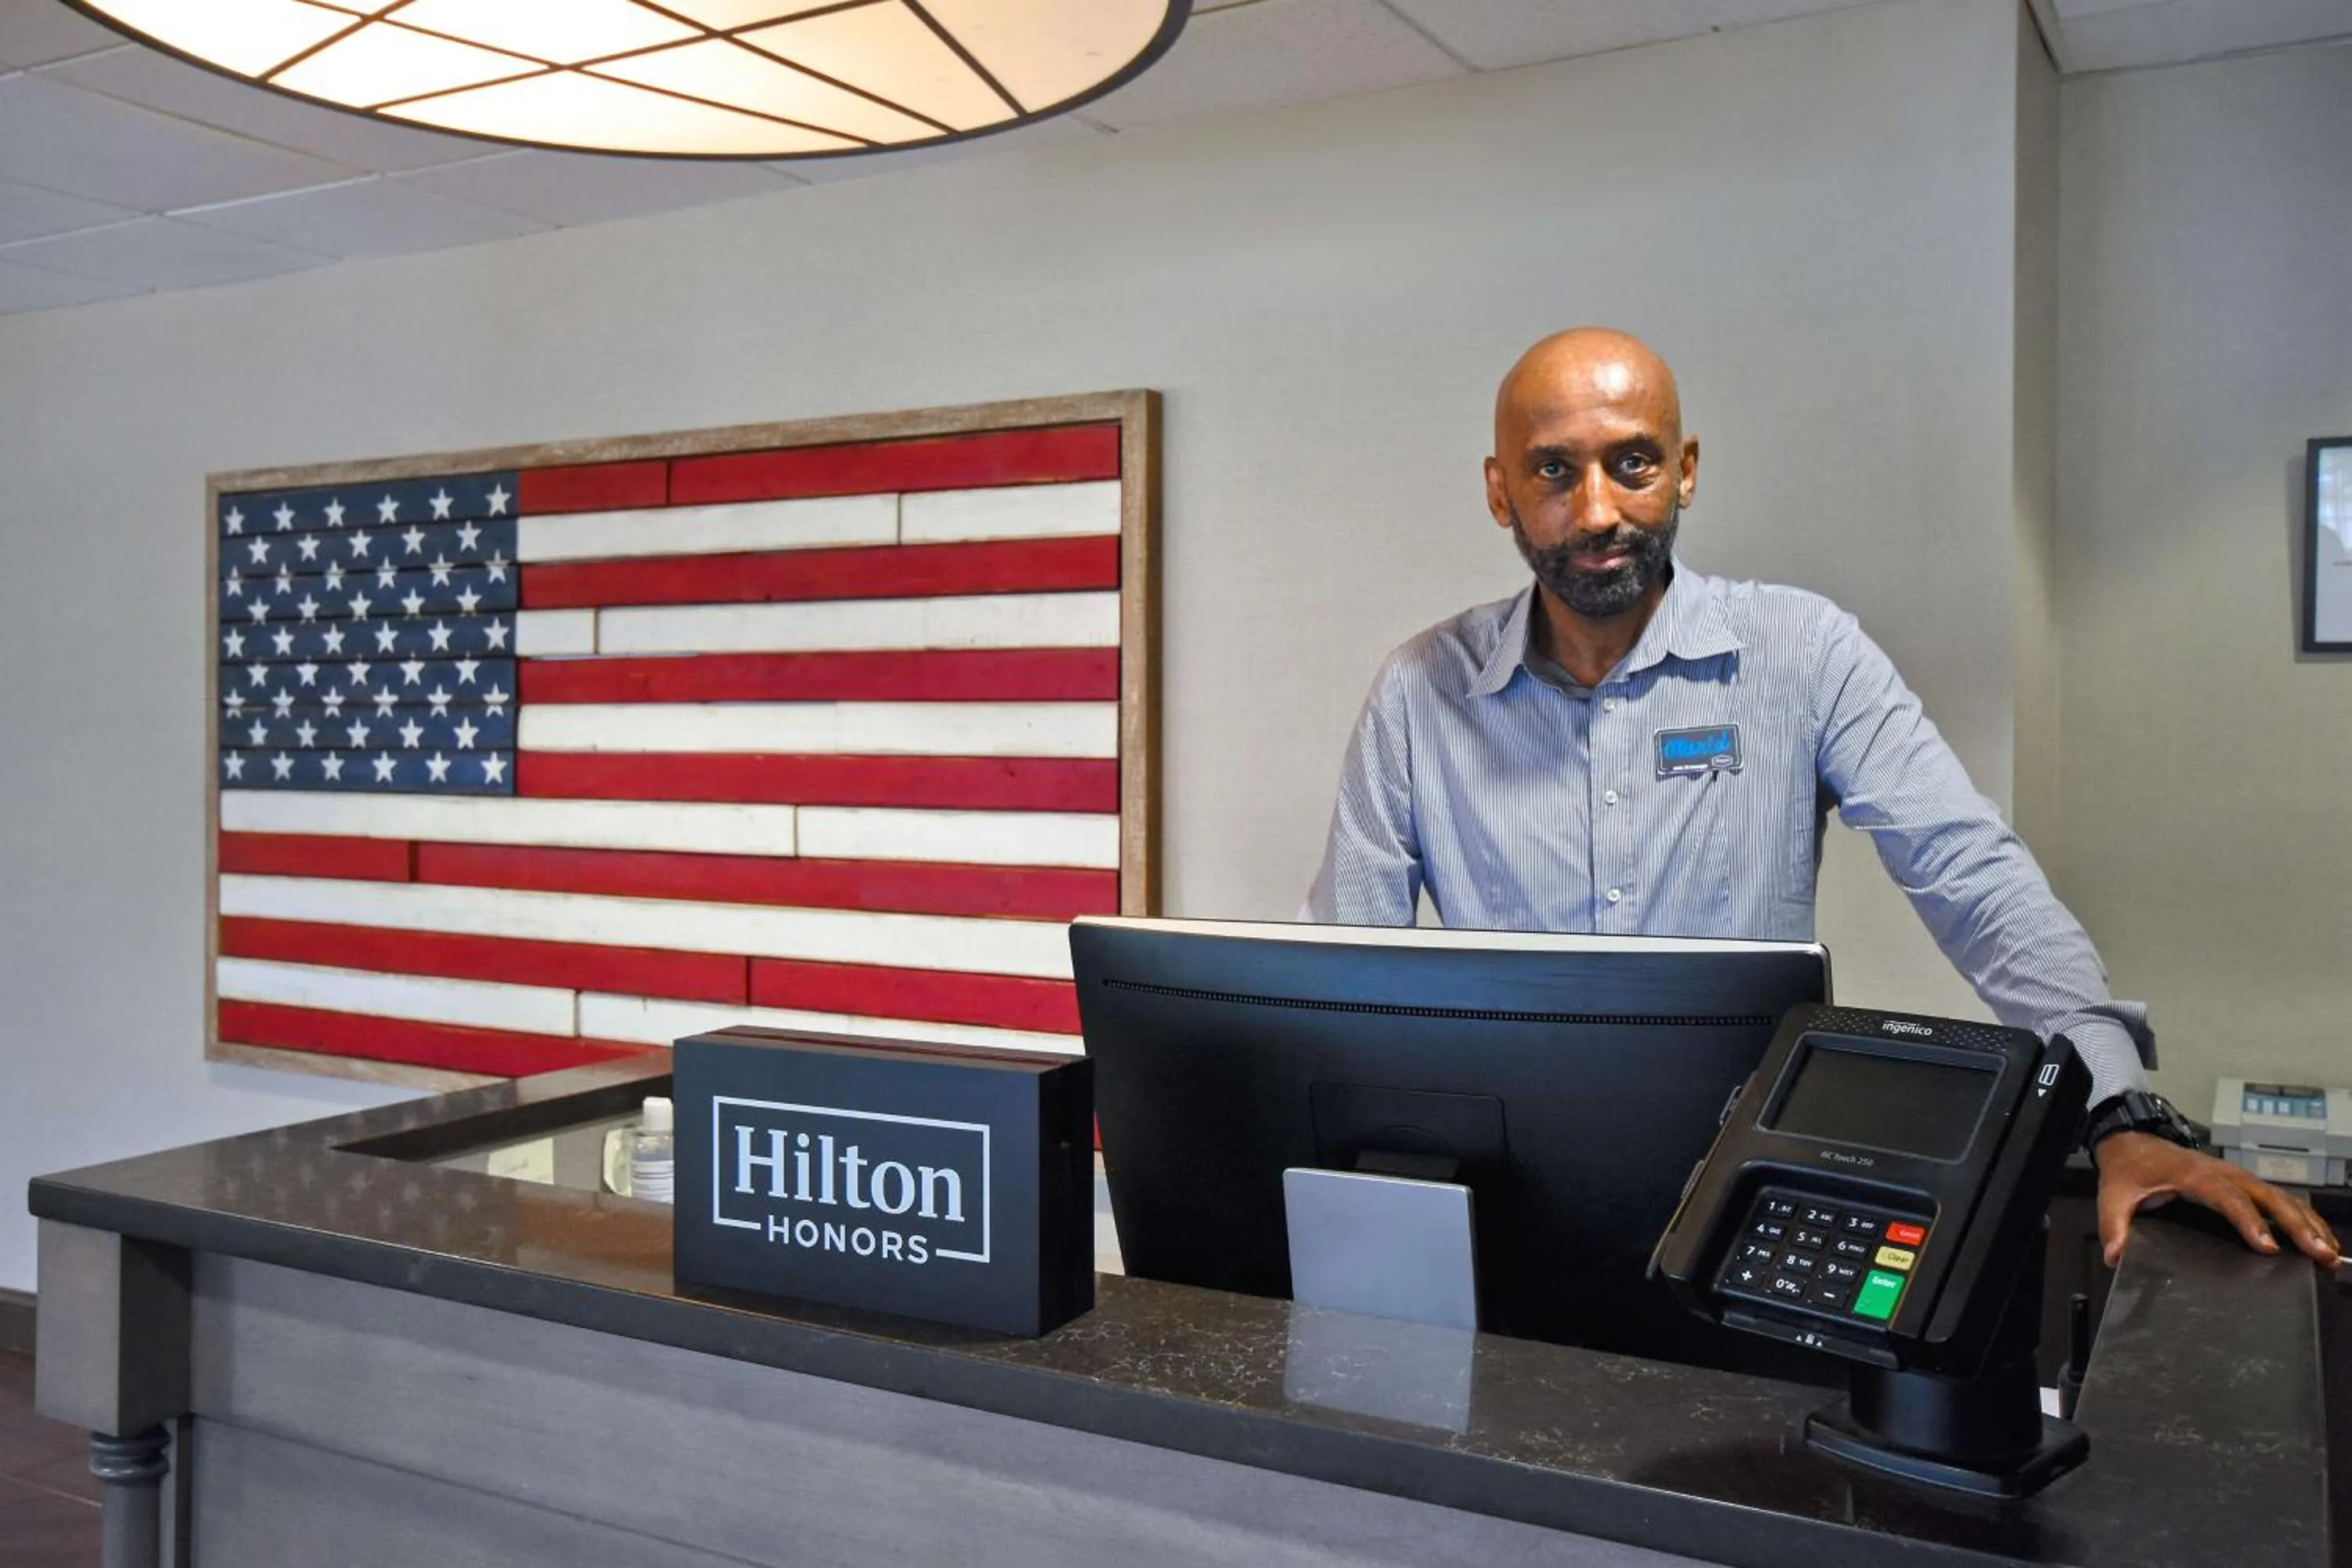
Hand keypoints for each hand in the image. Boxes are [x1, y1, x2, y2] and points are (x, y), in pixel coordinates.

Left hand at [2093, 1131, 2339, 1267]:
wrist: (2133, 1141)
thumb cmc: (2128, 1170)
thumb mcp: (2112, 1195)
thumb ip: (2114, 1225)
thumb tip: (2115, 1255)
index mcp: (2194, 1175)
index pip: (2227, 1198)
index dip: (2249, 1222)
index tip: (2268, 1247)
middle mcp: (2223, 1173)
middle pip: (2268, 1196)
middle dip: (2297, 1225)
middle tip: (2320, 1254)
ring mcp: (2237, 1177)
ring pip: (2281, 1197)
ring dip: (2308, 1223)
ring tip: (2331, 1253)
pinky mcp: (2243, 1184)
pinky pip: (2279, 1199)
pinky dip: (2304, 1217)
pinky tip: (2321, 1240)